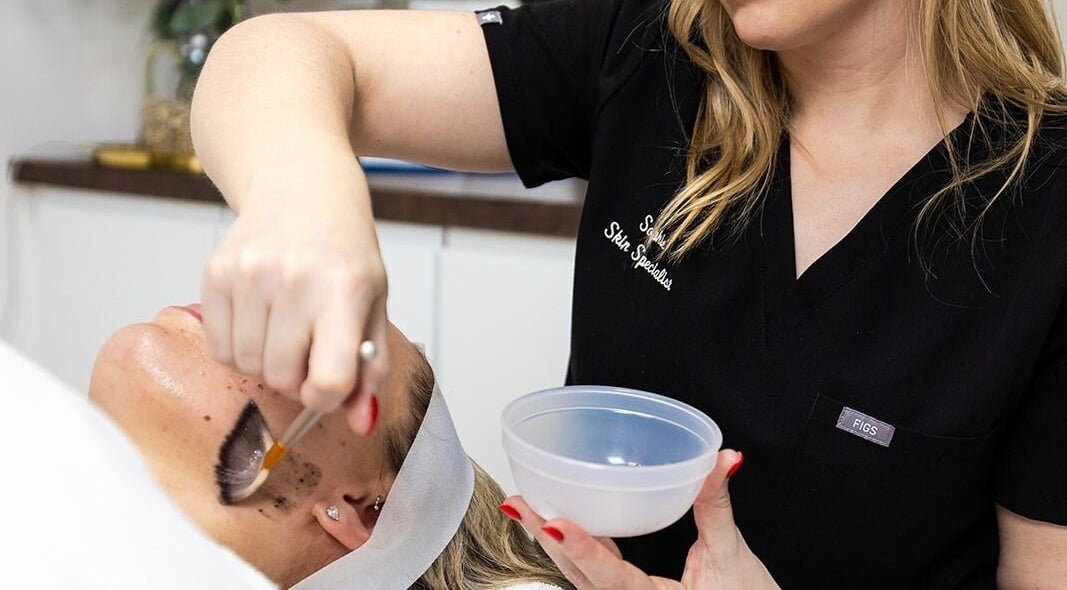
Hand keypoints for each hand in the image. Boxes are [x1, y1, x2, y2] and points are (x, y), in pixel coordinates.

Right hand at [201, 161, 388, 433]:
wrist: (301, 187)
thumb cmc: (344, 252)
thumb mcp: (374, 304)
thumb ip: (371, 367)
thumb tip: (361, 423)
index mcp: (344, 291)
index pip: (330, 378)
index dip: (327, 396)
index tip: (329, 383)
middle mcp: (294, 280)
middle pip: (282, 377)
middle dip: (296, 377)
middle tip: (308, 347)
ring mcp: (249, 274)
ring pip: (246, 366)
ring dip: (265, 362)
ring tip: (285, 327)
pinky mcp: (215, 272)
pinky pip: (218, 346)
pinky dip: (237, 346)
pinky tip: (258, 317)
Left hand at [500, 450, 779, 589]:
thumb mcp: (732, 555)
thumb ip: (717, 505)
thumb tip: (720, 460)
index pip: (607, 575)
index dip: (580, 547)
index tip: (554, 523)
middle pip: (578, 575)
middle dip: (547, 537)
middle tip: (520, 504)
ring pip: (580, 578)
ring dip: (554, 545)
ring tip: (529, 510)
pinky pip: (593, 578)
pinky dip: (575, 551)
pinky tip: (563, 528)